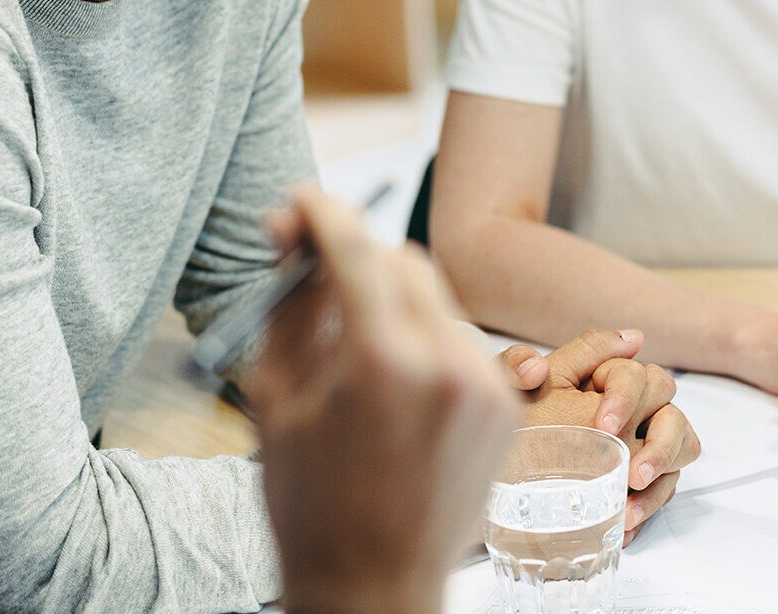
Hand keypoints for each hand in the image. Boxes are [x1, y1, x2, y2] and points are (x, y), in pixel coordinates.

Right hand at [247, 187, 516, 613]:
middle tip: (317, 262)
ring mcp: (484, 386)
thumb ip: (290, 303)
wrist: (373, 586)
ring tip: (349, 348)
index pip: (357, 248)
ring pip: (434, 301)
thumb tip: (289, 231)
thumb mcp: (276, 397)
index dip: (324, 214)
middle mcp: (446, 364)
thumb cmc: (310, 505)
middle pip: (404, 261)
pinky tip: (390, 386)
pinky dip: (423, 342)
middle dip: (360, 254)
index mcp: (382, 362)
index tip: (302, 201)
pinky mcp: (502, 406)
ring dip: (391, 301)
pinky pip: (458, 342)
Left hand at [499, 329, 701, 544]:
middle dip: (660, 444)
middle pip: (672, 413)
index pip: (638, 376)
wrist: (495, 474)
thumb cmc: (508, 424)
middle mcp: (631, 408)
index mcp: (603, 379)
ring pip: (681, 449)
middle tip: (634, 473)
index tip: (605, 426)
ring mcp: (642, 444)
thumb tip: (599, 342)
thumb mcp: (515, 387)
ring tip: (629, 509)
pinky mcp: (641, 479)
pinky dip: (648, 507)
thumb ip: (555, 356)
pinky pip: (664, 489)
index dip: (626, 398)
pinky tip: (623, 526)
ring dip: (661, 479)